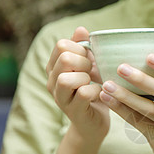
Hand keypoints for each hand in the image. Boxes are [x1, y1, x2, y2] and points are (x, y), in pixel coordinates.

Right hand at [46, 26, 109, 143]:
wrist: (95, 123)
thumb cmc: (93, 91)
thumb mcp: (89, 67)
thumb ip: (84, 48)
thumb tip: (81, 29)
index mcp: (54, 67)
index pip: (62, 45)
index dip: (81, 48)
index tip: (90, 59)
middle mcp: (52, 82)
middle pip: (64, 58)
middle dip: (84, 61)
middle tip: (92, 71)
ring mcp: (60, 98)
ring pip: (66, 79)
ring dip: (86, 77)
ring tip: (94, 82)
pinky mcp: (73, 112)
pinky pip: (83, 94)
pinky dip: (96, 91)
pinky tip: (101, 93)